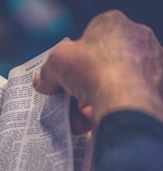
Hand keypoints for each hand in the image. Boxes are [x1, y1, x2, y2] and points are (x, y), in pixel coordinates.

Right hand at [33, 10, 162, 124]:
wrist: (123, 102)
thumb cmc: (93, 70)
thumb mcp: (56, 62)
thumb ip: (47, 71)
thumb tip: (43, 82)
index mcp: (113, 25)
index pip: (87, 38)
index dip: (70, 56)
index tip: (59, 72)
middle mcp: (134, 43)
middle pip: (97, 65)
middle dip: (77, 83)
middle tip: (63, 95)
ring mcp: (143, 69)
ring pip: (106, 87)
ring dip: (84, 102)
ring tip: (71, 114)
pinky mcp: (148, 93)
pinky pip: (116, 103)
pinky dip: (98, 113)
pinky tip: (82, 123)